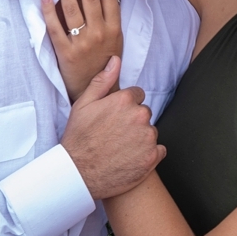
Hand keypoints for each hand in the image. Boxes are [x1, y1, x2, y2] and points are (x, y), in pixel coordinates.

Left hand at [40, 0, 122, 101]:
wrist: (96, 92)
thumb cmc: (105, 64)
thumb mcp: (116, 41)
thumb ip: (110, 18)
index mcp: (114, 29)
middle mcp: (99, 34)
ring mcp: (82, 43)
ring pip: (73, 9)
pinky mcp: (65, 53)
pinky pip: (55, 28)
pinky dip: (49, 11)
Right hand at [62, 56, 164, 199]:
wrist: (78, 175)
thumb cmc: (78, 139)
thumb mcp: (83, 105)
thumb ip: (102, 81)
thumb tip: (116, 61)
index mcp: (125, 100)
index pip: (137, 96)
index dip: (124, 107)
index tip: (113, 119)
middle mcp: (140, 116)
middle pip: (144, 114)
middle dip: (133, 122)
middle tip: (114, 135)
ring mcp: (148, 137)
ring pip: (150, 132)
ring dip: (140, 138)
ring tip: (120, 149)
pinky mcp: (152, 157)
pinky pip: (158, 150)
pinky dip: (148, 154)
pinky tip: (130, 159)